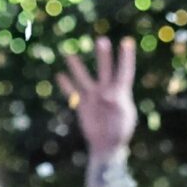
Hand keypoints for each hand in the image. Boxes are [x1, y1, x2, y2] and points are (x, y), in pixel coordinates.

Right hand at [60, 36, 138, 162]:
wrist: (108, 147)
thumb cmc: (120, 132)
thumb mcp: (123, 118)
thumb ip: (117, 104)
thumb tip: (107, 94)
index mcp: (121, 92)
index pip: (124, 71)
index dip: (126, 57)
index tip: (127, 41)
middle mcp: (106, 91)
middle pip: (105, 69)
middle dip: (103, 56)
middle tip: (102, 40)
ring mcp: (94, 97)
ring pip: (84, 78)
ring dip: (76, 66)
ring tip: (68, 52)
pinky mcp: (83, 106)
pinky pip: (73, 93)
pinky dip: (66, 85)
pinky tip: (60, 75)